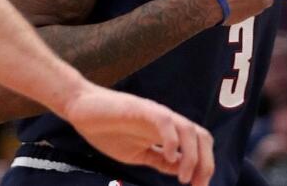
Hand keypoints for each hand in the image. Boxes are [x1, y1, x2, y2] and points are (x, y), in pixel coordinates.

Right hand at [61, 84, 213, 184]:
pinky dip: (172, 140)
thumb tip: (180, 170)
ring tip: (183, 178)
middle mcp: (167, 122)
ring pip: (188, 129)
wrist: (81, 108)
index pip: (197, 145)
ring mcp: (156, 114)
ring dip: (191, 156)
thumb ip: (159, 160)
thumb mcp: (137, 153)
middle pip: (201, 136)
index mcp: (167, 133)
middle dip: (205, 163)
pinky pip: (165, 122)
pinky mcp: (141, 109)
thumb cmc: (107, 129)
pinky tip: (170, 157)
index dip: (203, 166)